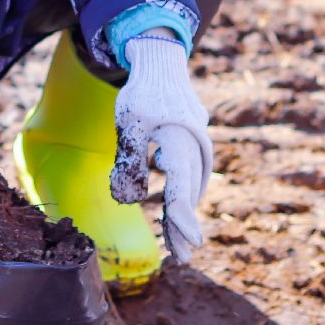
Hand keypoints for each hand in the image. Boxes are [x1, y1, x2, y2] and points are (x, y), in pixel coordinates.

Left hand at [110, 31, 212, 263]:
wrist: (161, 66)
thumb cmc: (142, 94)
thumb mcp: (128, 125)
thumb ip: (129, 163)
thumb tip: (131, 202)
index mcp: (179, 139)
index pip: (181, 185)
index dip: (184, 216)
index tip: (188, 241)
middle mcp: (194, 146)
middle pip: (189, 193)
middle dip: (184, 226)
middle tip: (181, 258)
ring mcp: (196, 147)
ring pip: (190, 189)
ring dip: (181, 215)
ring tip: (175, 246)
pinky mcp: (192, 149)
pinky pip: (188, 179)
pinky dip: (180, 197)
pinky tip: (169, 215)